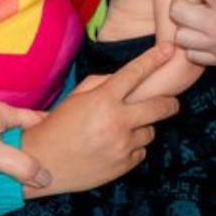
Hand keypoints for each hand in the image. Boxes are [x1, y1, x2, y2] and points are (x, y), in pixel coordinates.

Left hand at [0, 100, 51, 188]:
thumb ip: (20, 166)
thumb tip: (47, 177)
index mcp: (4, 113)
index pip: (37, 119)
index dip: (52, 129)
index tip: (65, 141)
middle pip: (21, 124)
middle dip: (34, 139)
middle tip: (47, 156)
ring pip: (2, 130)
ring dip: (13, 143)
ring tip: (22, 161)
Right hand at [20, 43, 179, 197]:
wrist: (43, 163)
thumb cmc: (58, 125)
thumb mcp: (75, 97)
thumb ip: (101, 83)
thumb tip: (127, 80)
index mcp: (102, 100)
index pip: (135, 73)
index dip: (154, 59)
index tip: (169, 50)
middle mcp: (116, 122)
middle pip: (159, 107)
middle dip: (170, 103)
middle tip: (172, 102)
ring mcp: (121, 146)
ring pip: (150, 131)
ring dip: (141, 128)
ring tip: (120, 131)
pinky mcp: (123, 165)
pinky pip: (140, 151)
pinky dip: (132, 148)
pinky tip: (113, 147)